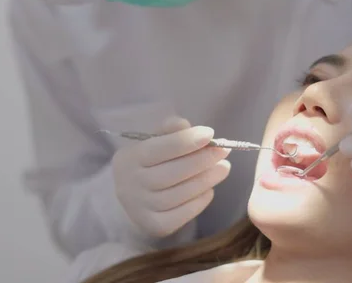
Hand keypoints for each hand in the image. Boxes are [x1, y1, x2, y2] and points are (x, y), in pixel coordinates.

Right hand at [112, 117, 230, 237]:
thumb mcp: (152, 142)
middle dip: (202, 160)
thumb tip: (185, 125)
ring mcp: (141, 209)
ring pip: (180, 194)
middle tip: (224, 151)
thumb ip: (168, 130)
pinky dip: (200, 201)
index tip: (210, 133)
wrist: (133, 199)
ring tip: (223, 168)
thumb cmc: (148, 164)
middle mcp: (130, 185)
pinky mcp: (155, 226)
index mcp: (128, 159)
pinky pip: (183, 214)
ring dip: (206, 180)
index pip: (159, 149)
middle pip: (172, 173)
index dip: (186, 141)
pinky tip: (209, 189)